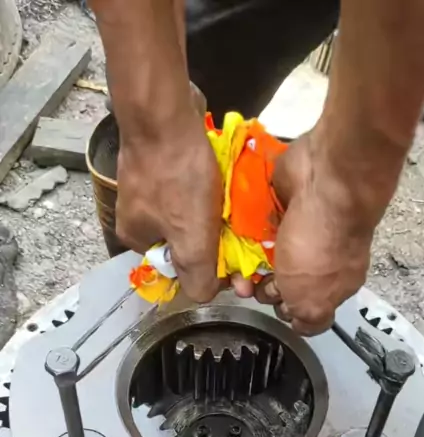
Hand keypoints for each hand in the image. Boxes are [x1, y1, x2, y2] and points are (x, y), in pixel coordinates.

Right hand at [116, 109, 222, 302]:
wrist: (165, 112)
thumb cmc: (177, 177)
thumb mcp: (191, 241)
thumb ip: (197, 278)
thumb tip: (204, 296)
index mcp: (138, 240)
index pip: (179, 269)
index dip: (209, 270)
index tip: (237, 264)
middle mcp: (140, 216)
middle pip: (188, 241)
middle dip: (217, 242)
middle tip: (244, 237)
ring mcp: (151, 187)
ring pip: (194, 214)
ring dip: (218, 216)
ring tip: (238, 209)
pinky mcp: (165, 163)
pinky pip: (194, 188)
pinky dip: (212, 190)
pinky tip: (228, 185)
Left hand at [234, 131, 378, 334]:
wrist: (324, 185)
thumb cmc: (321, 250)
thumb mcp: (313, 303)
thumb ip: (308, 319)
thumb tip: (301, 326)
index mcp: (332, 283)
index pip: (305, 304)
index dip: (283, 309)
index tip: (267, 304)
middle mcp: (317, 257)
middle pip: (278, 279)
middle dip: (257, 285)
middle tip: (242, 283)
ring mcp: (298, 228)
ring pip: (263, 253)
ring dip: (244, 260)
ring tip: (231, 263)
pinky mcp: (281, 201)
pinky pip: (257, 221)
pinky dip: (244, 228)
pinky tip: (228, 236)